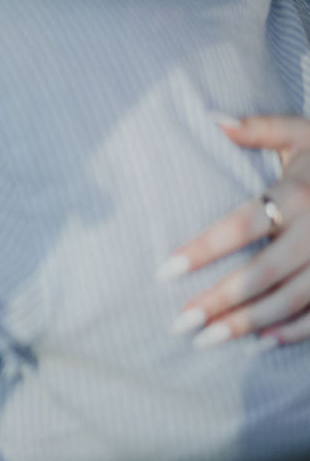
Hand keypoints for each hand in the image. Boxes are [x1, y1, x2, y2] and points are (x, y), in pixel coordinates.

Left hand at [163, 115, 309, 345]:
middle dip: (220, 300)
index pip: (243, 225)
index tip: (165, 271)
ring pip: (290, 298)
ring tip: (206, 341)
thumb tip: (213, 119)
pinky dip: (293, 330)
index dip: (204, 249)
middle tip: (180, 322)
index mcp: (300, 193)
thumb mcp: (304, 132)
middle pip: (263, 271)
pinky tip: (260, 341)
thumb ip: (262, 127)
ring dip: (248, 323)